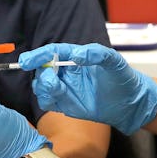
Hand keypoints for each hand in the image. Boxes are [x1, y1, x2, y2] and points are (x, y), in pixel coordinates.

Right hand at [18, 42, 156, 134]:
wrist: (130, 104)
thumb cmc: (123, 79)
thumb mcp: (114, 62)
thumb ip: (97, 54)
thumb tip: (75, 55)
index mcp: (76, 58)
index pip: (52, 52)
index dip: (38, 55)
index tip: (26, 60)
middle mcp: (67, 72)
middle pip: (43, 69)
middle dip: (42, 73)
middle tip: (51, 79)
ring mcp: (65, 88)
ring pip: (42, 86)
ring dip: (43, 86)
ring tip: (57, 88)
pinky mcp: (66, 104)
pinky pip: (47, 101)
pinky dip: (46, 99)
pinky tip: (58, 98)